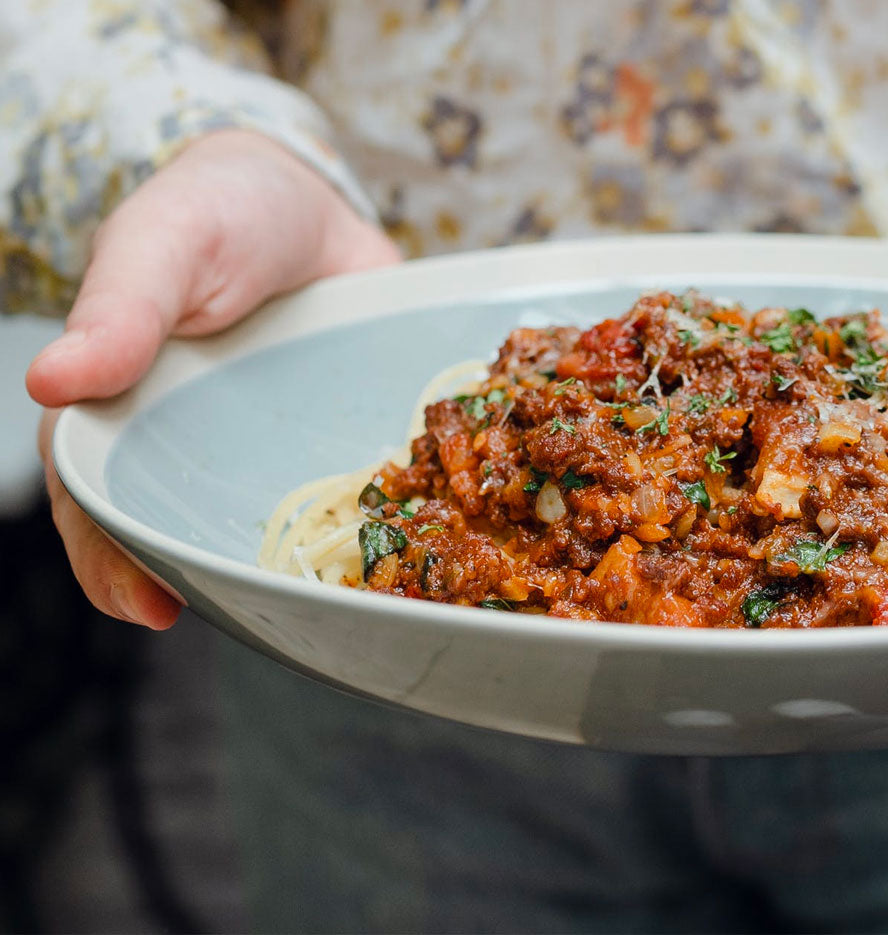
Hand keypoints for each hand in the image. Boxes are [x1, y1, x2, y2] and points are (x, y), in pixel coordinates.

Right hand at [28, 130, 399, 628]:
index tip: (147, 605)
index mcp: (127, 411)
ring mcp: (273, 450)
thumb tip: (51, 379)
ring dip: (293, 566)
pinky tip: (401, 548)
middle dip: (209, 579)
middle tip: (245, 618)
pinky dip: (370, 521)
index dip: (112, 557)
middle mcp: (198, 447)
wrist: (306, 198)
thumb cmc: (213, 211)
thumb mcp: (162, 244)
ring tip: (325, 609)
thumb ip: (119, 308)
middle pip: (189, 528)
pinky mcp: (339, 437)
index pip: (102, 498)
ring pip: (274, 524)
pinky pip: (350, 488)